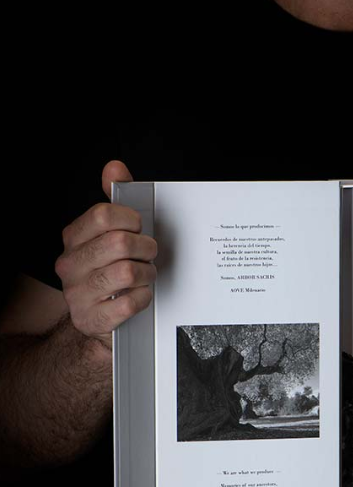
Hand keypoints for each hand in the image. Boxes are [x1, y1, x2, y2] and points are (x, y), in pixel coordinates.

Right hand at [54, 160, 157, 350]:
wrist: (100, 319)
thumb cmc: (110, 271)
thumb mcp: (111, 235)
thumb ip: (115, 200)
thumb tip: (114, 167)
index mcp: (73, 238)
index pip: (103, 215)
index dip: (130, 220)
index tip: (139, 228)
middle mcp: (70, 265)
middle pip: (119, 243)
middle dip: (145, 248)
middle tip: (149, 254)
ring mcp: (78, 294)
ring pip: (127, 273)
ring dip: (147, 274)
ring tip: (145, 275)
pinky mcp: (93, 319)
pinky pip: (130, 302)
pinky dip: (143, 298)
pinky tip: (139, 295)